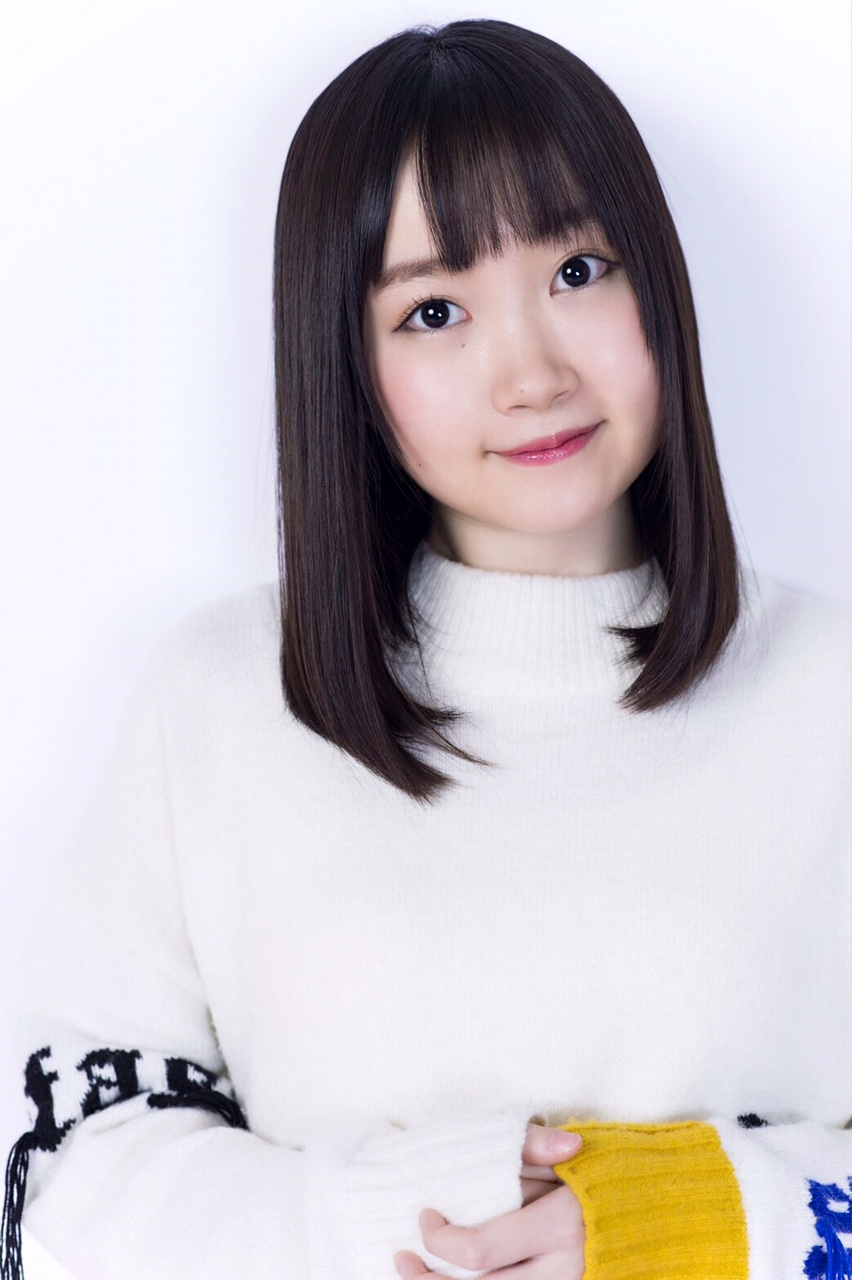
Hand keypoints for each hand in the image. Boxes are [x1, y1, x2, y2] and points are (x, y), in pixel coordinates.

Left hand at [394, 1124, 584, 1277]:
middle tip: (402, 1259)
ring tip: (414, 1276)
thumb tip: (567, 1143)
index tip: (426, 1217)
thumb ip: (544, 1147)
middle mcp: (563, 1271)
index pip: (480, 1250)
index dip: (440, 1241)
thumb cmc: (596, 1184)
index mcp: (560, 1227)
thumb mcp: (565, 1156)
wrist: (642, 1220)